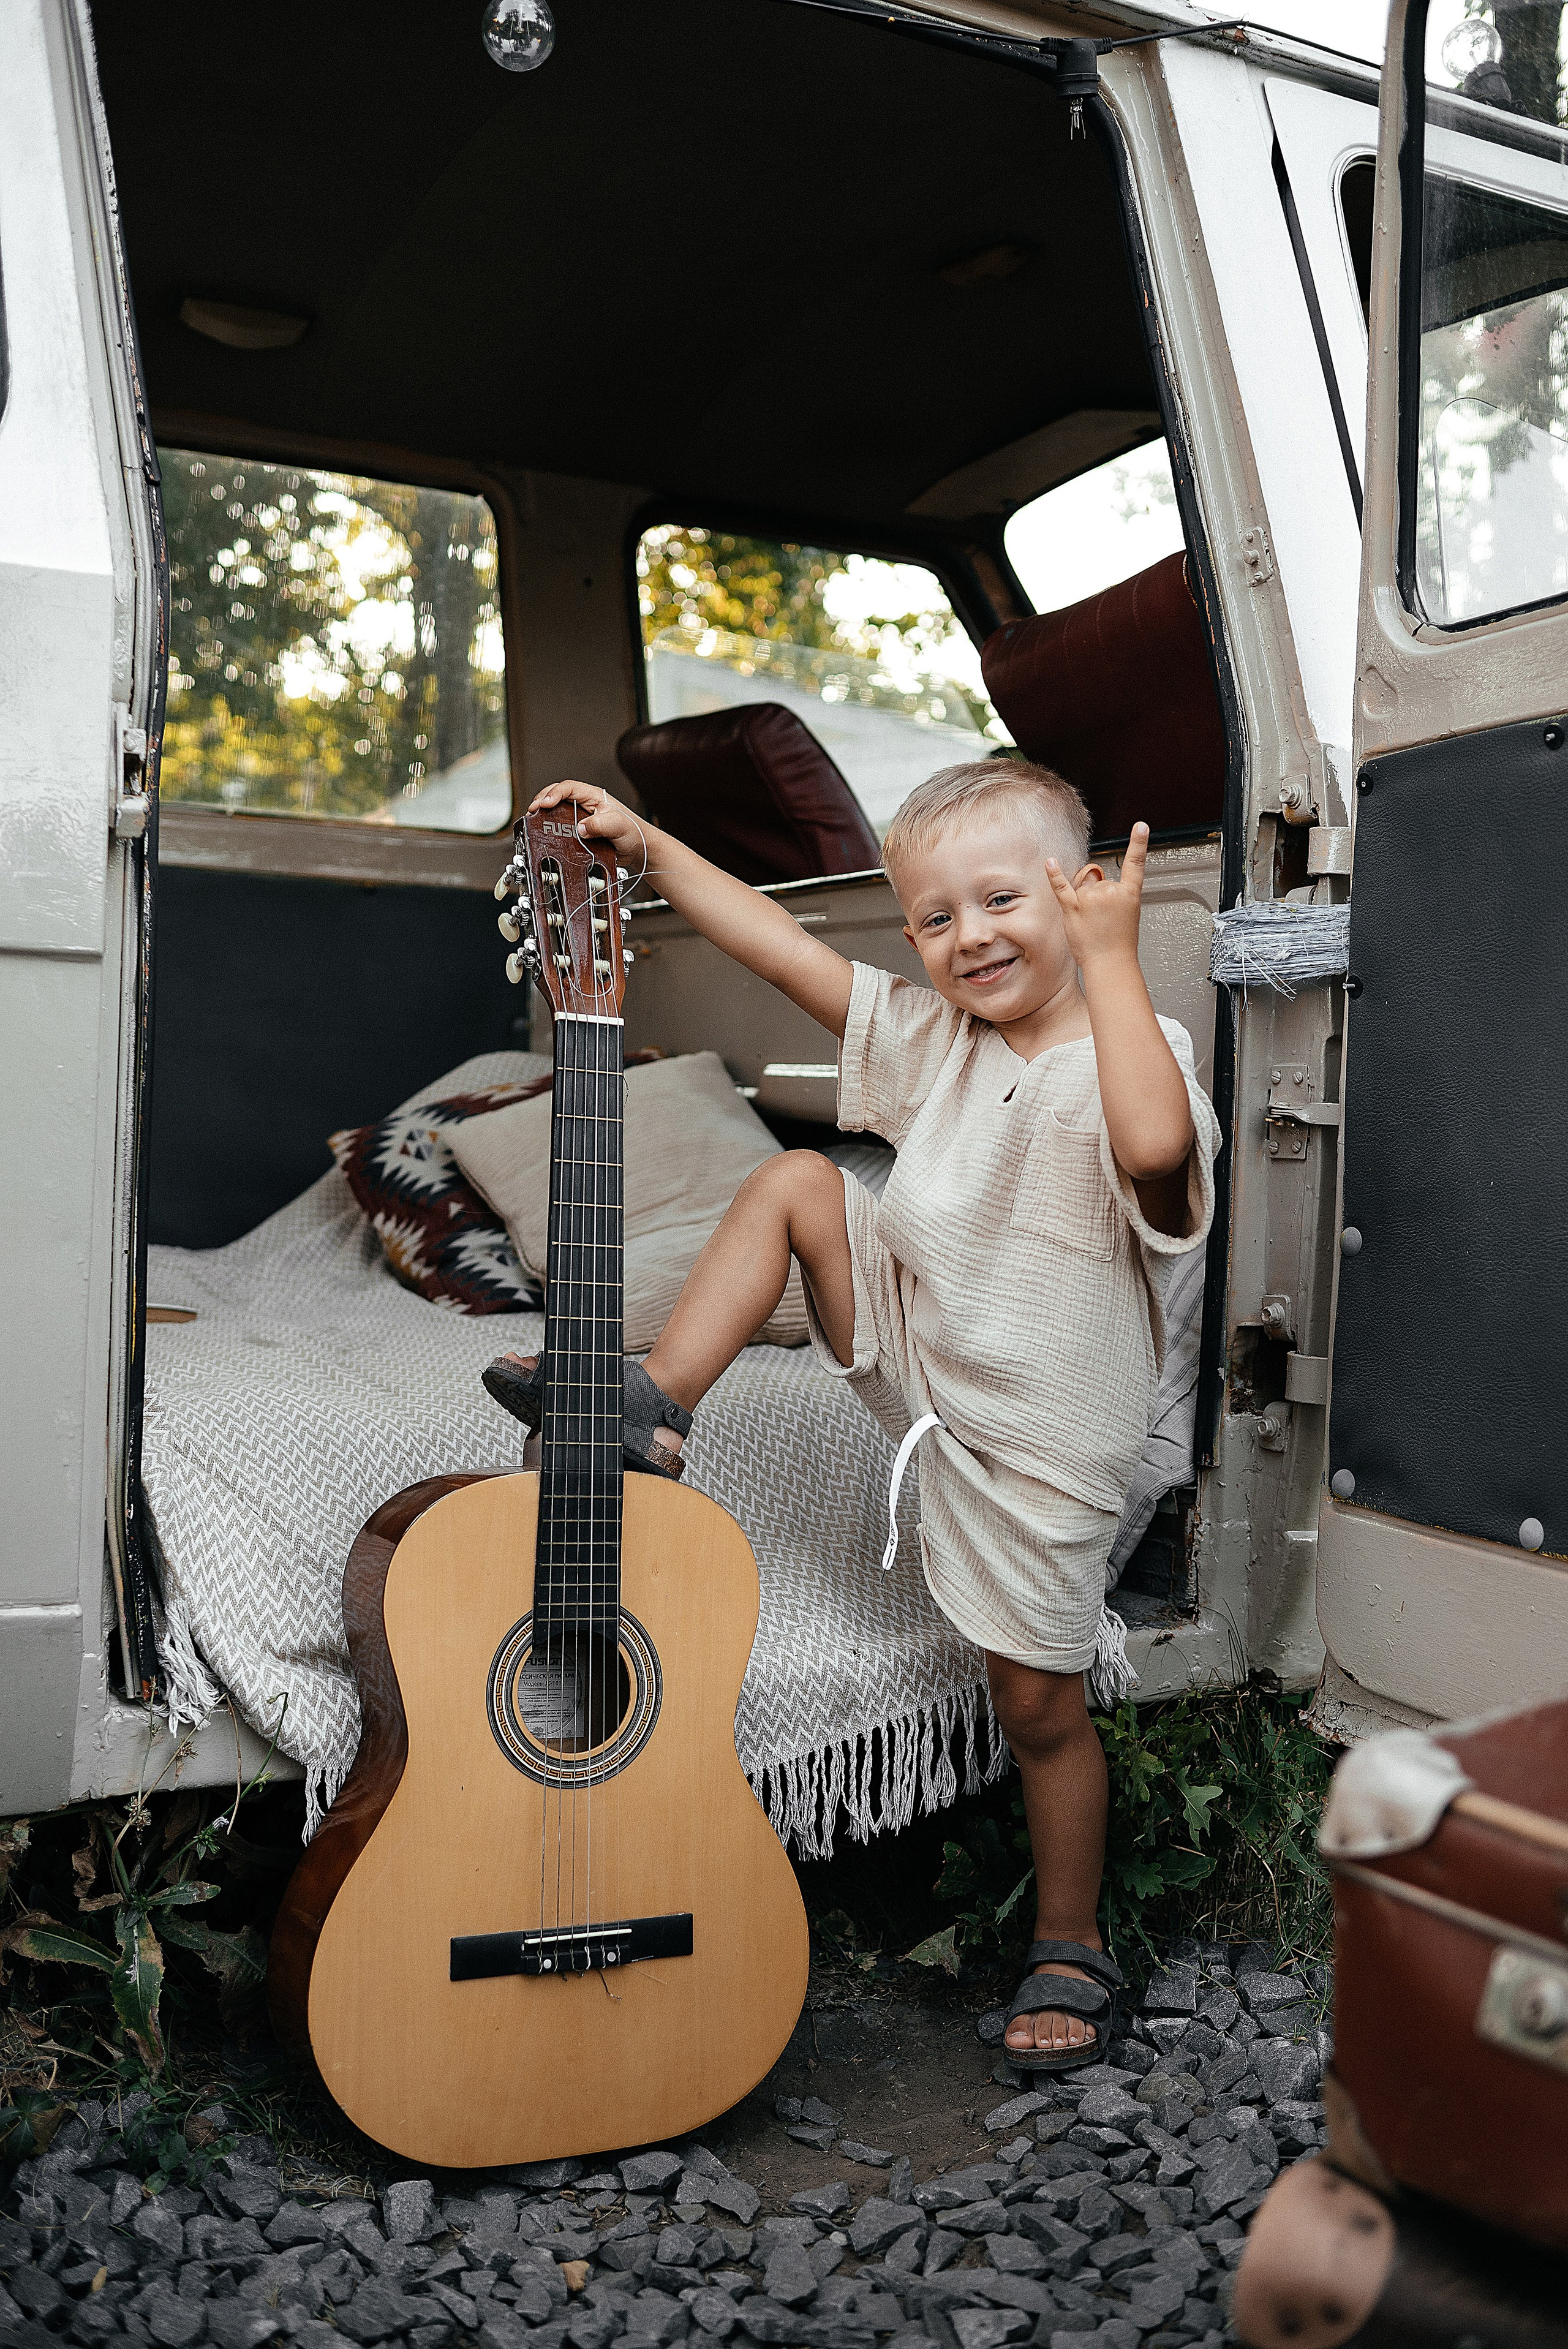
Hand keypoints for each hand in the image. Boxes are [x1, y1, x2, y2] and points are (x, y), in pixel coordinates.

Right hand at [527, 778, 648, 868]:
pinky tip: (546, 834)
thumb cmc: (634, 832)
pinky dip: (551, 830)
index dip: (554, 793)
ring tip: (534, 821)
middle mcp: (585, 804)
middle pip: (557, 796)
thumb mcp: (618, 825)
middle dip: (542, 801)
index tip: (545, 803)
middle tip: (533, 811)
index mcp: (593, 796)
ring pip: (556, 812)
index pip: (568, 787)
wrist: (639, 849)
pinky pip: (561, 828)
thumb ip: (600, 824)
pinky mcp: (579, 832)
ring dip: (544, 815)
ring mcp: (581, 818)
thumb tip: (581, 828)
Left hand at [1046, 820, 1149, 969]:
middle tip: (1103, 919)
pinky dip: (1054, 874)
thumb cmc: (1119, 944)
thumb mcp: (1128, 915)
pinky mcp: (1073, 907)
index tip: (1140, 826)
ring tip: (1091, 923)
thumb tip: (1094, 881)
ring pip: (1083, 888)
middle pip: (1100, 881)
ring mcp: (1091, 899)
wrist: (1110, 963)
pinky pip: (1061, 887)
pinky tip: (1050, 862)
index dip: (1138, 843)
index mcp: (1129, 893)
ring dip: (1084, 903)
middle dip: (1098, 898)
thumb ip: (1114, 895)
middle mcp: (1110, 892)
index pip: (1135, 864)